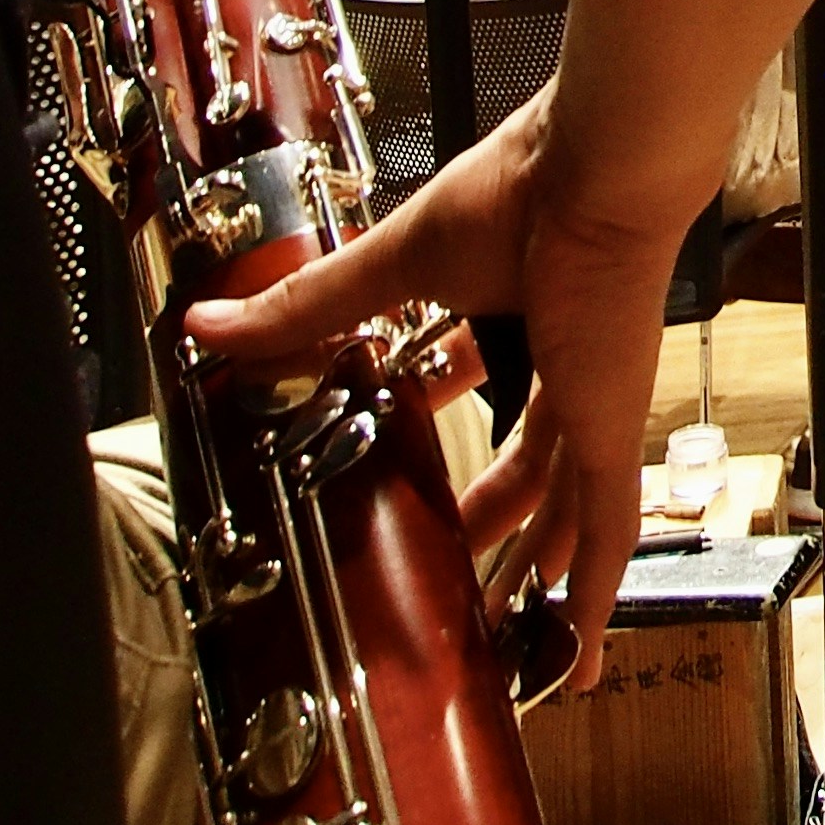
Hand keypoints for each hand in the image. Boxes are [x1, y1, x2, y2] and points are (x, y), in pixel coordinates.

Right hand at [183, 83, 696, 689]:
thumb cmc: (524, 189)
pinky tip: (579, 653)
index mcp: (527, 329)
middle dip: (502, 531)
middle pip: (536, 475)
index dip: (463, 448)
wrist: (597, 172)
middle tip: (469, 581)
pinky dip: (593, 594)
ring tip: (516, 640)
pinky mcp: (610, 433)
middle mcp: (569, 377)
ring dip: (543, 580)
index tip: (425, 482)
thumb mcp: (397, 268)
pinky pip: (608, 532)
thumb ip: (310, 308)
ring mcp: (595, 412)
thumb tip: (214, 323)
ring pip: (573, 518)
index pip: (497, 405)